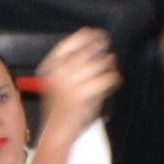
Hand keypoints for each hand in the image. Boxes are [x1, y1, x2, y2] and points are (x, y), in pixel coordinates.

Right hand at [32, 27, 122, 143]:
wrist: (57, 130)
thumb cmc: (60, 108)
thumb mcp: (58, 80)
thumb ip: (70, 63)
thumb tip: (91, 46)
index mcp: (50, 66)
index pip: (70, 43)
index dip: (87, 36)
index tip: (98, 33)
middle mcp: (58, 72)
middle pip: (88, 50)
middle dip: (101, 52)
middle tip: (107, 55)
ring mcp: (70, 82)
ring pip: (100, 63)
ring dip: (109, 66)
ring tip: (109, 71)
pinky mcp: (83, 93)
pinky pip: (107, 78)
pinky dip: (113, 79)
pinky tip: (111, 81)